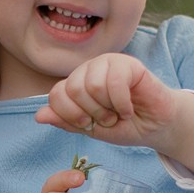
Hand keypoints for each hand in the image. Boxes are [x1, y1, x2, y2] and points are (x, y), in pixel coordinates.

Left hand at [36, 53, 193, 158]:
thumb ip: (66, 121)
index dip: (70, 115)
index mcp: (76, 83)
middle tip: (108, 118)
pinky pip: (115, 82)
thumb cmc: (124, 125)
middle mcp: (89, 69)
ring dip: (108, 108)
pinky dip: (122, 104)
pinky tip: (130, 108)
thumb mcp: (91, 129)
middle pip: (73, 89)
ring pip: (93, 85)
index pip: (56, 94)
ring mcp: (108, 63)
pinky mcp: (129, 64)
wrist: (155, 127)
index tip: (88, 125)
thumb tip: (38, 116)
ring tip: (119, 113)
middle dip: (92, 113)